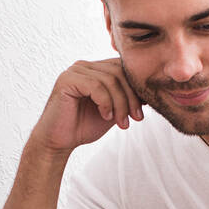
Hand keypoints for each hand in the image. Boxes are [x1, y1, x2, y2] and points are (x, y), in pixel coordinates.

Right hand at [28, 58, 143, 156]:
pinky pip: (95, 85)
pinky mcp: (67, 80)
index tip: (141, 113)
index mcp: (96, 70)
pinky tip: (106, 116)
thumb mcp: (113, 111)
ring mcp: (75, 70)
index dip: (136, 90)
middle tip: (136, 119)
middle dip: (131, 98)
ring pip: (110, 80)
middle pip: (119, 72)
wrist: (58, 142)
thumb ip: (126, 99)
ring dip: (120, 104)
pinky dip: (105, 102)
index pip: (124, 69)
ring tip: (121, 123)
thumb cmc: (83, 127)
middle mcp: (85, 66)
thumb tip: (150, 92)